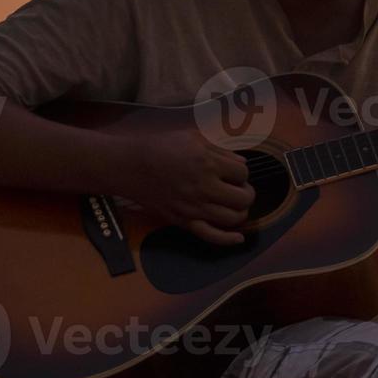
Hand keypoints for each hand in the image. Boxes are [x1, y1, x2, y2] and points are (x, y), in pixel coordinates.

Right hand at [115, 129, 254, 245]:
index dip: (241, 172)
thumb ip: (220, 150)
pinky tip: (239, 238)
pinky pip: (211, 236)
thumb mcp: (193, 137)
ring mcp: (194, 207)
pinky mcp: (184, 221)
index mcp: (208, 164)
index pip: (243, 173)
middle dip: (246, 192)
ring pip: (233, 218)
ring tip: (234, 204)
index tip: (232, 171)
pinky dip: (228, 240)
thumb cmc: (161, 147)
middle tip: (239, 188)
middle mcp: (204, 188)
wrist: (130, 166)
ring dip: (240, 211)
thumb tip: (241, 163)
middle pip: (243, 198)